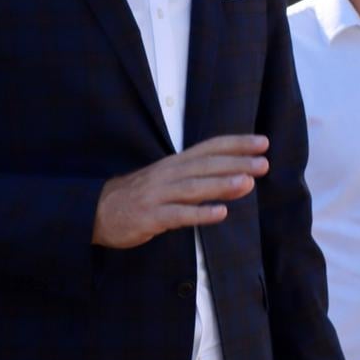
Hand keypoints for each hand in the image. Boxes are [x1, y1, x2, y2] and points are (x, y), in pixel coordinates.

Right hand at [91, 135, 268, 248]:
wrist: (95, 211)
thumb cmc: (138, 196)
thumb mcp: (166, 179)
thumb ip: (196, 176)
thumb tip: (235, 173)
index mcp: (174, 163)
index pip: (209, 148)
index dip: (236, 144)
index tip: (262, 142)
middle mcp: (168, 174)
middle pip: (206, 165)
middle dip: (236, 163)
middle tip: (264, 162)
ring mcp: (158, 195)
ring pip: (194, 187)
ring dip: (222, 184)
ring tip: (248, 183)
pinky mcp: (150, 217)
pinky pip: (178, 215)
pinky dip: (199, 213)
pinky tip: (220, 214)